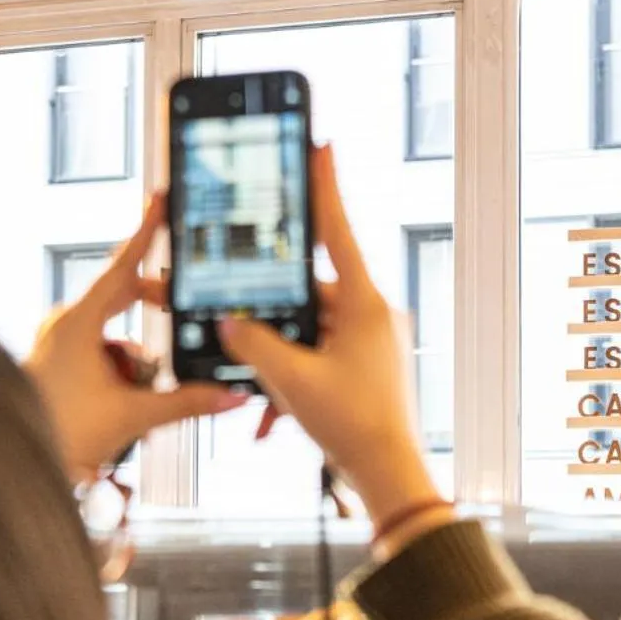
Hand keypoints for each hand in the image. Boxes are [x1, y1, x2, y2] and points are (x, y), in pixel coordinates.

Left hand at [24, 191, 245, 483]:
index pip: (123, 265)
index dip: (146, 230)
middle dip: (154, 308)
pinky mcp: (58, 361)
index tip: (160, 200)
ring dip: (138, 357)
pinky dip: (120, 368)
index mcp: (78, 321)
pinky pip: (101, 351)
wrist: (11, 455)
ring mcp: (59, 342)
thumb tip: (229, 396)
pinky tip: (126, 397)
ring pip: (115, 331)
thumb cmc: (57, 431)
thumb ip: (187, 402)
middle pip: (123, 295)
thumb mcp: (133, 415)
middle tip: (181, 310)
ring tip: (139, 393)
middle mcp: (66, 324)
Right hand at [218, 146, 444, 534]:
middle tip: (237, 314)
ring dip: (278, 363)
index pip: (337, 229)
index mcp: (363, 303)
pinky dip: (293, 384)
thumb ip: (254, 342)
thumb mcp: (291, 380)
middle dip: (269, 315)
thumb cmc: (355, 426)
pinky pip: (319, 360)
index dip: (324, 185)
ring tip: (262, 394)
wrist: (390, 477)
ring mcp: (371, 342)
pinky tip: (271, 421)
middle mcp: (372, 314)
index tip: (320, 142)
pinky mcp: (366, 368)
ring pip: (309, 333)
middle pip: (307, 292)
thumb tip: (230, 321)